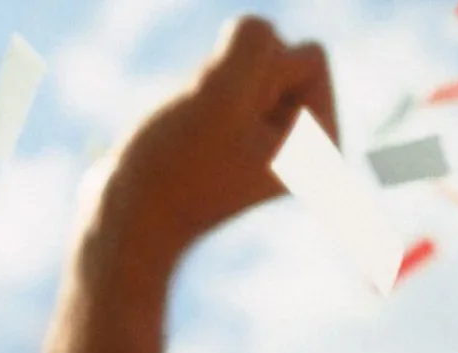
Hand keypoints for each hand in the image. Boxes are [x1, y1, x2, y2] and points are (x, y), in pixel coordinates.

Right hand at [87, 16, 337, 268]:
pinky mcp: (239, 131)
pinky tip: (190, 131)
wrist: (130, 217)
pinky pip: (225, 74)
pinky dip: (200, 92)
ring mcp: (273, 137)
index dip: (259, 76)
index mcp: (327, 142)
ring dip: (214, 84)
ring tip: (198, 132)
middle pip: (282, 52)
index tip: (233, 125)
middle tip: (210, 130)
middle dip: (235, 76)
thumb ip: (254, 40)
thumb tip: (261, 30)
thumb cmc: (175, 164)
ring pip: (248, 59)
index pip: (310, 54)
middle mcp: (310, 144)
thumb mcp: (220, 89)